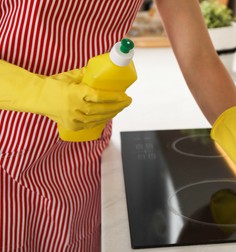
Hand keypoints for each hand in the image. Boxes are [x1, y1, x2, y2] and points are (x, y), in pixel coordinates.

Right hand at [0, 60, 130, 130]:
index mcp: (75, 93)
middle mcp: (75, 108)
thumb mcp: (70, 76)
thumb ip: (86, 74)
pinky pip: (91, 124)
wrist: (36, 97)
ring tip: (120, 108)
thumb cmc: (53, 84)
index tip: (125, 95)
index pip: (100, 96)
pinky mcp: (72, 126)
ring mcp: (73, 119)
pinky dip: (101, 120)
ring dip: (112, 113)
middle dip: (118, 106)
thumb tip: (101, 70)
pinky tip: (109, 115)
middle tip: (127, 101)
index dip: (114, 97)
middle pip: (102, 109)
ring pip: (98, 118)